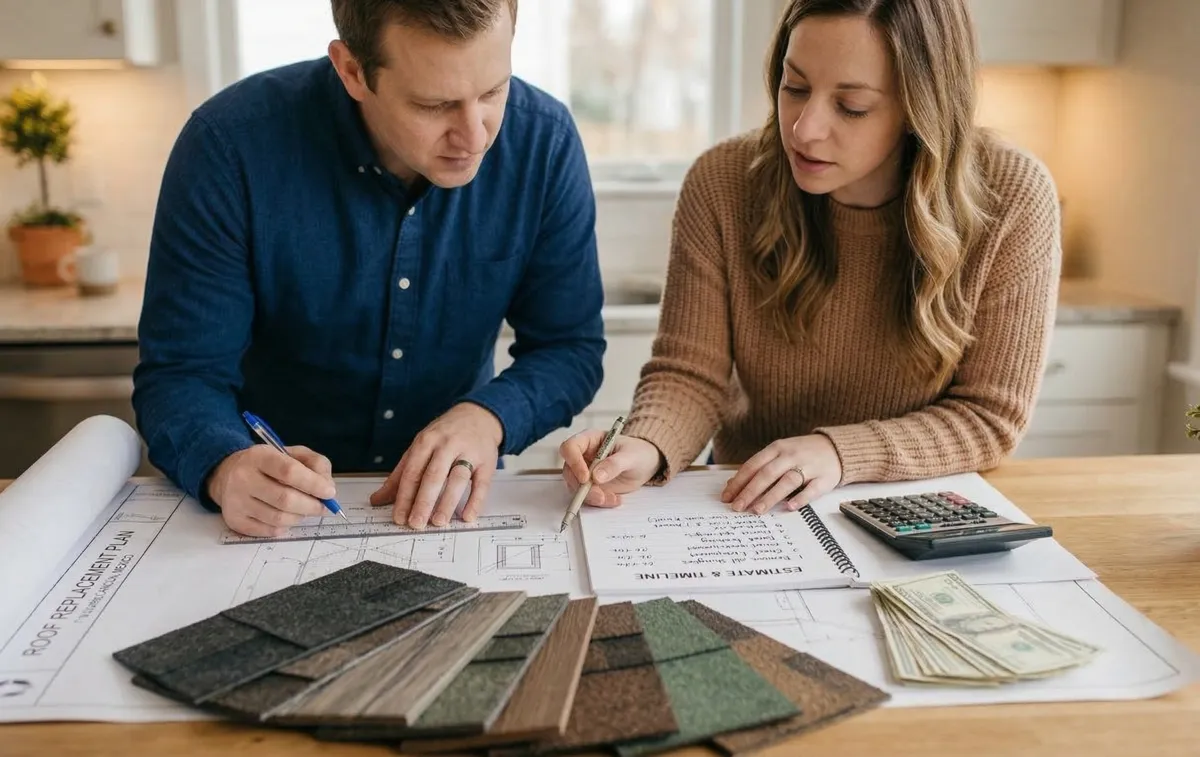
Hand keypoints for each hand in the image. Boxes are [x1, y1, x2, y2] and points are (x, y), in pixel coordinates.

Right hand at [206, 445, 335, 536]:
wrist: (228, 475)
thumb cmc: (269, 464)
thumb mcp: (293, 454)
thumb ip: (316, 464)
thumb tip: (327, 487)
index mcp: (259, 456)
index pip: (289, 471)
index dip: (313, 484)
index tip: (329, 492)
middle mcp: (243, 478)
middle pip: (285, 499)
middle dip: (311, 506)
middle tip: (323, 507)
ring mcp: (236, 502)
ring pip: (279, 518)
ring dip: (299, 517)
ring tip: (304, 510)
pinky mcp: (234, 521)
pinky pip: (269, 531)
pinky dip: (285, 527)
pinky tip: (286, 517)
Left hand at [369, 403, 501, 528]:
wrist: (478, 416)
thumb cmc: (445, 435)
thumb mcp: (420, 447)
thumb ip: (400, 474)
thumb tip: (378, 499)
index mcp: (426, 442)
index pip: (412, 472)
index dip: (405, 496)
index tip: (399, 517)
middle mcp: (447, 445)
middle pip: (434, 475)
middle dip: (424, 501)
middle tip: (416, 523)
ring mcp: (469, 453)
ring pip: (457, 479)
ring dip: (447, 502)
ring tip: (438, 521)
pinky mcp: (487, 462)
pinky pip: (481, 484)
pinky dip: (475, 501)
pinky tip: (467, 516)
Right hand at [559, 431, 662, 507]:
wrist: (646, 464)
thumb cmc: (638, 452)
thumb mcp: (631, 456)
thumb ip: (614, 464)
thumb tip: (596, 476)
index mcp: (590, 439)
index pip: (570, 447)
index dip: (574, 462)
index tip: (586, 478)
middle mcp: (583, 455)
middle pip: (569, 471)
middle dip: (582, 487)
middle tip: (600, 496)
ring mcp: (585, 472)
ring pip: (576, 487)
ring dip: (591, 497)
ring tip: (612, 498)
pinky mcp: (590, 486)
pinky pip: (587, 497)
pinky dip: (599, 501)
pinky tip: (615, 499)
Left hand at [722, 434, 842, 514]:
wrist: (836, 447)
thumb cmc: (801, 453)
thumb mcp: (778, 454)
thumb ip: (758, 468)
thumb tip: (732, 485)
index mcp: (777, 449)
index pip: (753, 465)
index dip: (738, 482)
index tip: (726, 497)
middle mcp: (791, 455)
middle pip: (767, 474)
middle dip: (749, 491)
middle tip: (737, 508)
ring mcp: (808, 466)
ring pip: (787, 481)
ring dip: (770, 496)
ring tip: (757, 510)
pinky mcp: (824, 478)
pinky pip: (812, 489)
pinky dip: (800, 498)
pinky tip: (789, 507)